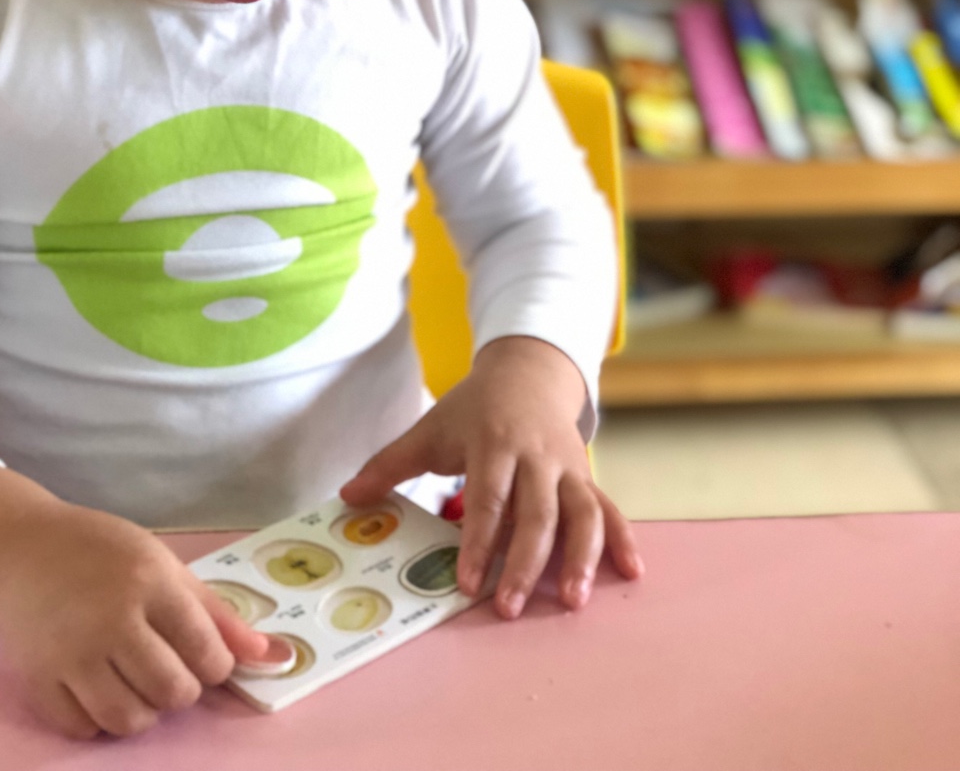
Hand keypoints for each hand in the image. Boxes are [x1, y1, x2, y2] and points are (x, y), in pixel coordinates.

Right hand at [0, 466, 287, 738]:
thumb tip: (271, 656)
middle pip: (170, 691)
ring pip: (127, 719)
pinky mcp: (37, 679)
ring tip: (137, 685)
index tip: (206, 660)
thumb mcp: (164, 565)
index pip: (204, 649)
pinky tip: (100, 691)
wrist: (21, 549)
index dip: (215, 666)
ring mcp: (70, 653)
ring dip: (143, 713)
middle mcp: (111, 619)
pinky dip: (98, 722)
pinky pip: (81, 729)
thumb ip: (216, 613)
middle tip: (169, 671)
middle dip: (181, 691)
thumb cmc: (102, 552)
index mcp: (149, 582)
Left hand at [340, 336, 642, 618]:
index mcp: (494, 442)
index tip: (468, 582)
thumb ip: (390, 464)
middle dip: (525, 561)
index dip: (479, 542)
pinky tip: (633, 572)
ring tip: (573, 600)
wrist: (528, 372)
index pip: (488, 497)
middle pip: (537, 512)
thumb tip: (346, 497)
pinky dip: (623, 539)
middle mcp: (536, 456)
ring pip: (582, 512)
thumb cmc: (474, 409)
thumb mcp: (431, 428)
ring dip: (581, 557)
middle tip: (509, 606)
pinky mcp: (586, 476)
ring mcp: (567, 467)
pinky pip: (609, 507)